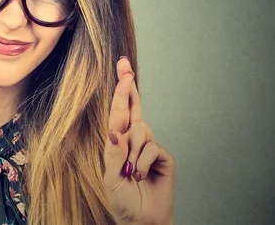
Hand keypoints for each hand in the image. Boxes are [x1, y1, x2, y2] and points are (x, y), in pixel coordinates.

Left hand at [103, 57, 175, 224]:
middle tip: (124, 66)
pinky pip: (152, 148)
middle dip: (127, 86)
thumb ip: (114, 154)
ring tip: (131, 172)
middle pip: (133, 107)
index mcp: (118, 141)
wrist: (141, 220)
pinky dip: (143, 163)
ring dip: (132, 151)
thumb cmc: (123, 200)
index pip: (119, 112)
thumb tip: (115, 131)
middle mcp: (134, 140)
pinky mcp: (164, 157)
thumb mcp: (111, 177)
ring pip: (141, 130)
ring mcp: (149, 147)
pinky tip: (142, 175)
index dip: (121, 91)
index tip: (123, 71)